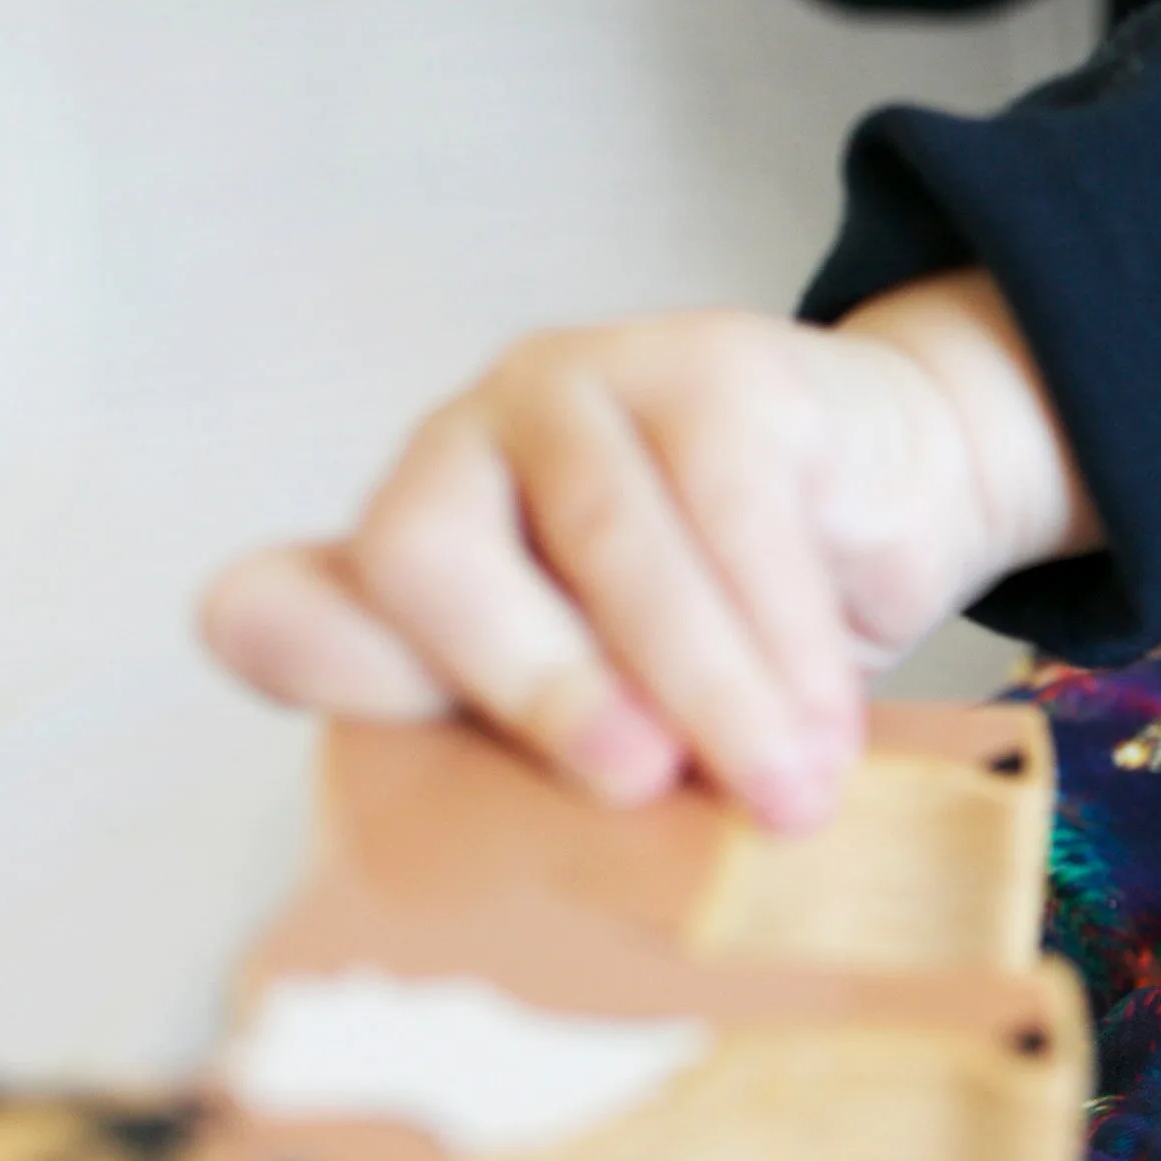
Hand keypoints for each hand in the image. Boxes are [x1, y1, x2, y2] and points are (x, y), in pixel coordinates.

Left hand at [201, 271, 1096, 828]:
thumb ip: (485, 719)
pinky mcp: (715, 367)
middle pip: (436, 559)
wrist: (887, 499)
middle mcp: (462, 444)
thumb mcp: (613, 699)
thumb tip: (274, 658)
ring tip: (786, 794)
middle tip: (644, 786)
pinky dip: (789, 637)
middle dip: (540, 687)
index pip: (305, 605)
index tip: (382, 748)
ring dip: (709, 687)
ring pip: (609, 541)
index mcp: (409, 540)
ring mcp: (582, 386)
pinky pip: (737, 510)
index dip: (331, 668)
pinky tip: (827, 721)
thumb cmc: (727, 621)